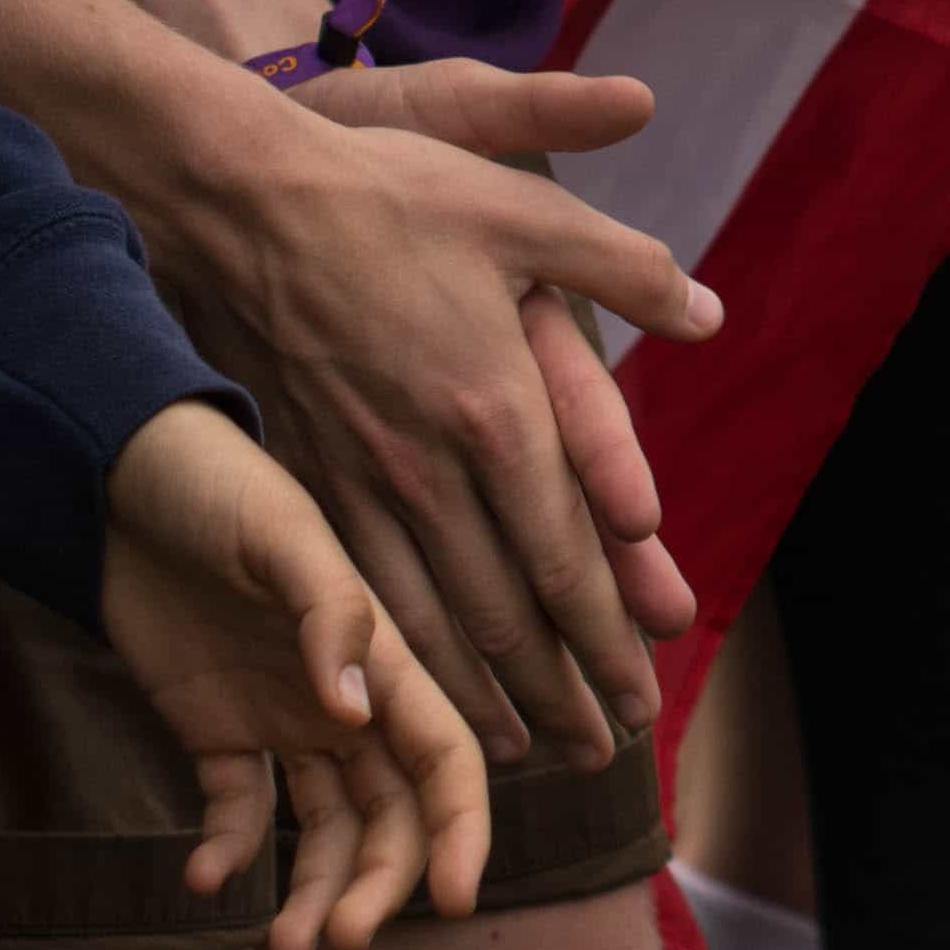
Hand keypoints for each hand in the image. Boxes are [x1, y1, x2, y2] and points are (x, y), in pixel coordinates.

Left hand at [96, 402, 487, 949]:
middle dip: (379, 884)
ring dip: (317, 890)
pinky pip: (240, 809)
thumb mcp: (278, 537)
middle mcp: (346, 700)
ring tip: (285, 948)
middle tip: (337, 944)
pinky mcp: (216, 728)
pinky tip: (204, 878)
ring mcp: (283, 718)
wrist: (117, 478)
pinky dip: (231, 852)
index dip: (461, 829)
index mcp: (383, 657)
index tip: (451, 903)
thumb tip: (356, 717)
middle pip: (391, 814)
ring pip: (325, 828)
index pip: (446, 758)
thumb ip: (327, 617)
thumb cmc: (216, 487)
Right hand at [147, 59, 718, 779]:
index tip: (646, 691)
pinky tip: (408, 696)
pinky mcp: (306, 477)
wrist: (240, 200)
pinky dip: (396, 657)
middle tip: (603, 749)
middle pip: (506, 609)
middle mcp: (430, 465)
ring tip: (522, 754)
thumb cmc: (394, 195)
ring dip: (478, 693)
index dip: (609, 631)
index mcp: (497, 407)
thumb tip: (708, 317)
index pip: (569, 552)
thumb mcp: (527, 210)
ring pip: (427, 619)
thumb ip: (626, 268)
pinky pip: (358, 591)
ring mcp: (360, 478)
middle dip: (559, 688)